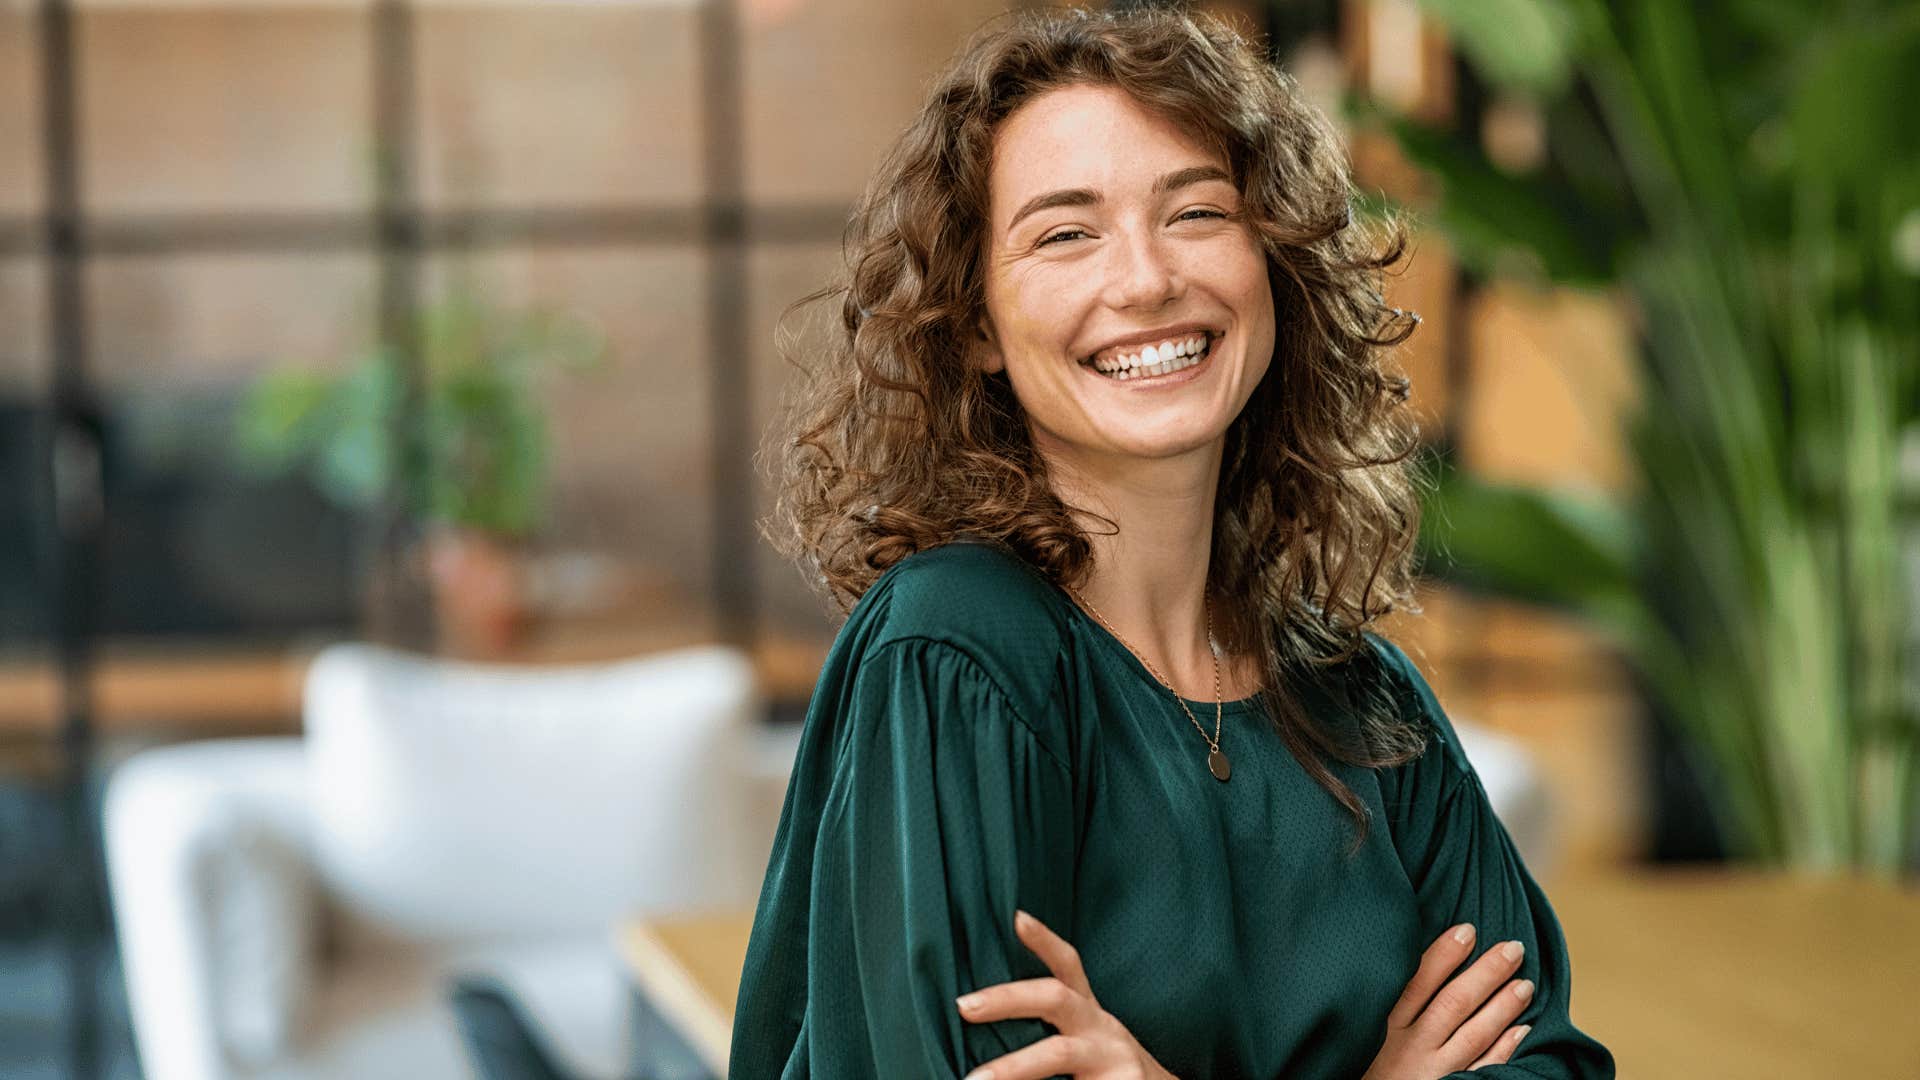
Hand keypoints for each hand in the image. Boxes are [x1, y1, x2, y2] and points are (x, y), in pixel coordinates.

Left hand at [954, 909, 1175, 1079]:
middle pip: (1055, 998)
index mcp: (1089, 1013)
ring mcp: (1114, 1059)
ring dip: (1013, 1067)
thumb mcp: (1086, 1038)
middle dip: (1007, 999)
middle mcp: (1103, 1029)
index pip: (1069, 966)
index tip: (1016, 917)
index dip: (1044, 940)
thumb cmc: (1109, 1070)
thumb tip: (979, 1013)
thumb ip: (1053, 1023)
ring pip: (1059, 1053)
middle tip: (964, 1006)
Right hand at [1361, 924, 1533, 1078]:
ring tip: (1525, 984)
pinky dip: (1505, 1049)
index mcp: (1385, 1025)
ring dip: (1503, 1007)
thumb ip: (1385, 1002)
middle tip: (1514, 948)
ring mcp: (1433, 1071)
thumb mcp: (1362, 1031)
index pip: (1418, 981)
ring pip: (1473, 1033)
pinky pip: (1483, 1069)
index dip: (1444, 954)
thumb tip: (1404, 961)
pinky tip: (1523, 1030)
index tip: (1468, 930)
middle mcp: (1410, 1046)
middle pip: (1454, 1002)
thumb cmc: (1361, 1066)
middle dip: (1486, 973)